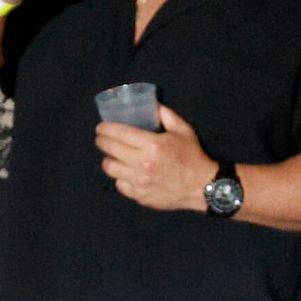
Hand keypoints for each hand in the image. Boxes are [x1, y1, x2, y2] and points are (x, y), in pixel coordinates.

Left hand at [98, 106, 222, 211]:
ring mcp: (138, 182)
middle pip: (110, 151)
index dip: (106, 129)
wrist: (200, 186)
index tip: (100, 127)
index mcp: (152, 145)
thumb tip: (153, 105)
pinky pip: (119, 184)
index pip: (120, 134)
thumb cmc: (192, 156)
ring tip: (111, 155)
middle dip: (102, 142)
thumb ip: (166, 115)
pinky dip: (118, 176)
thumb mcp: (183, 130)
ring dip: (108, 160)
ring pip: (110, 169)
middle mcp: (141, 163)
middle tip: (101, 139)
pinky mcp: (138, 196)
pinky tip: (123, 171)